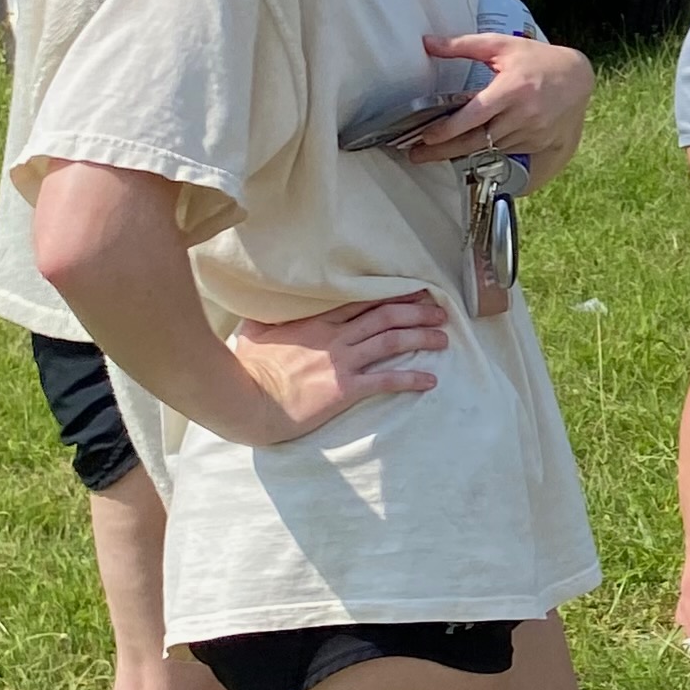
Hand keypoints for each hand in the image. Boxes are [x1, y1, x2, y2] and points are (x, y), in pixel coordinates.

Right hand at [228, 292, 451, 437]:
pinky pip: (385, 380)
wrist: (246, 399)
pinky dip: (411, 379)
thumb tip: (265, 299)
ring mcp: (342, 362)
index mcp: (317, 321)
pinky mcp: (345, 389)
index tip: (415, 290)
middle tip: (440, 311)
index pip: (363, 300)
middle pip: (385, 316)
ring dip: (422, 338)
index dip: (393, 294)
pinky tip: (430, 381)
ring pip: (392, 342)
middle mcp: (335, 337)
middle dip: (417, 311)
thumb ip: (269, 314)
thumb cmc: (247, 367)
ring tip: (443, 338)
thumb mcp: (255, 330)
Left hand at [405, 29, 591, 171]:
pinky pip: (503, 150)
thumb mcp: (501, 46)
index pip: (474, 115)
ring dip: (460, 153)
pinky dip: (484, 150)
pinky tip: (467, 149)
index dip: (448, 129)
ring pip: (488, 148)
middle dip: (443, 151)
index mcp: (512, 89)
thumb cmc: (537, 59)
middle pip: (476, 140)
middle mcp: (523, 114)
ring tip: (436, 152)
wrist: (577, 78)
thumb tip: (428, 43)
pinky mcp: (537, 143)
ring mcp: (531, 132)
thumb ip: (463, 45)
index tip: (425, 136)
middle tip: (417, 155)